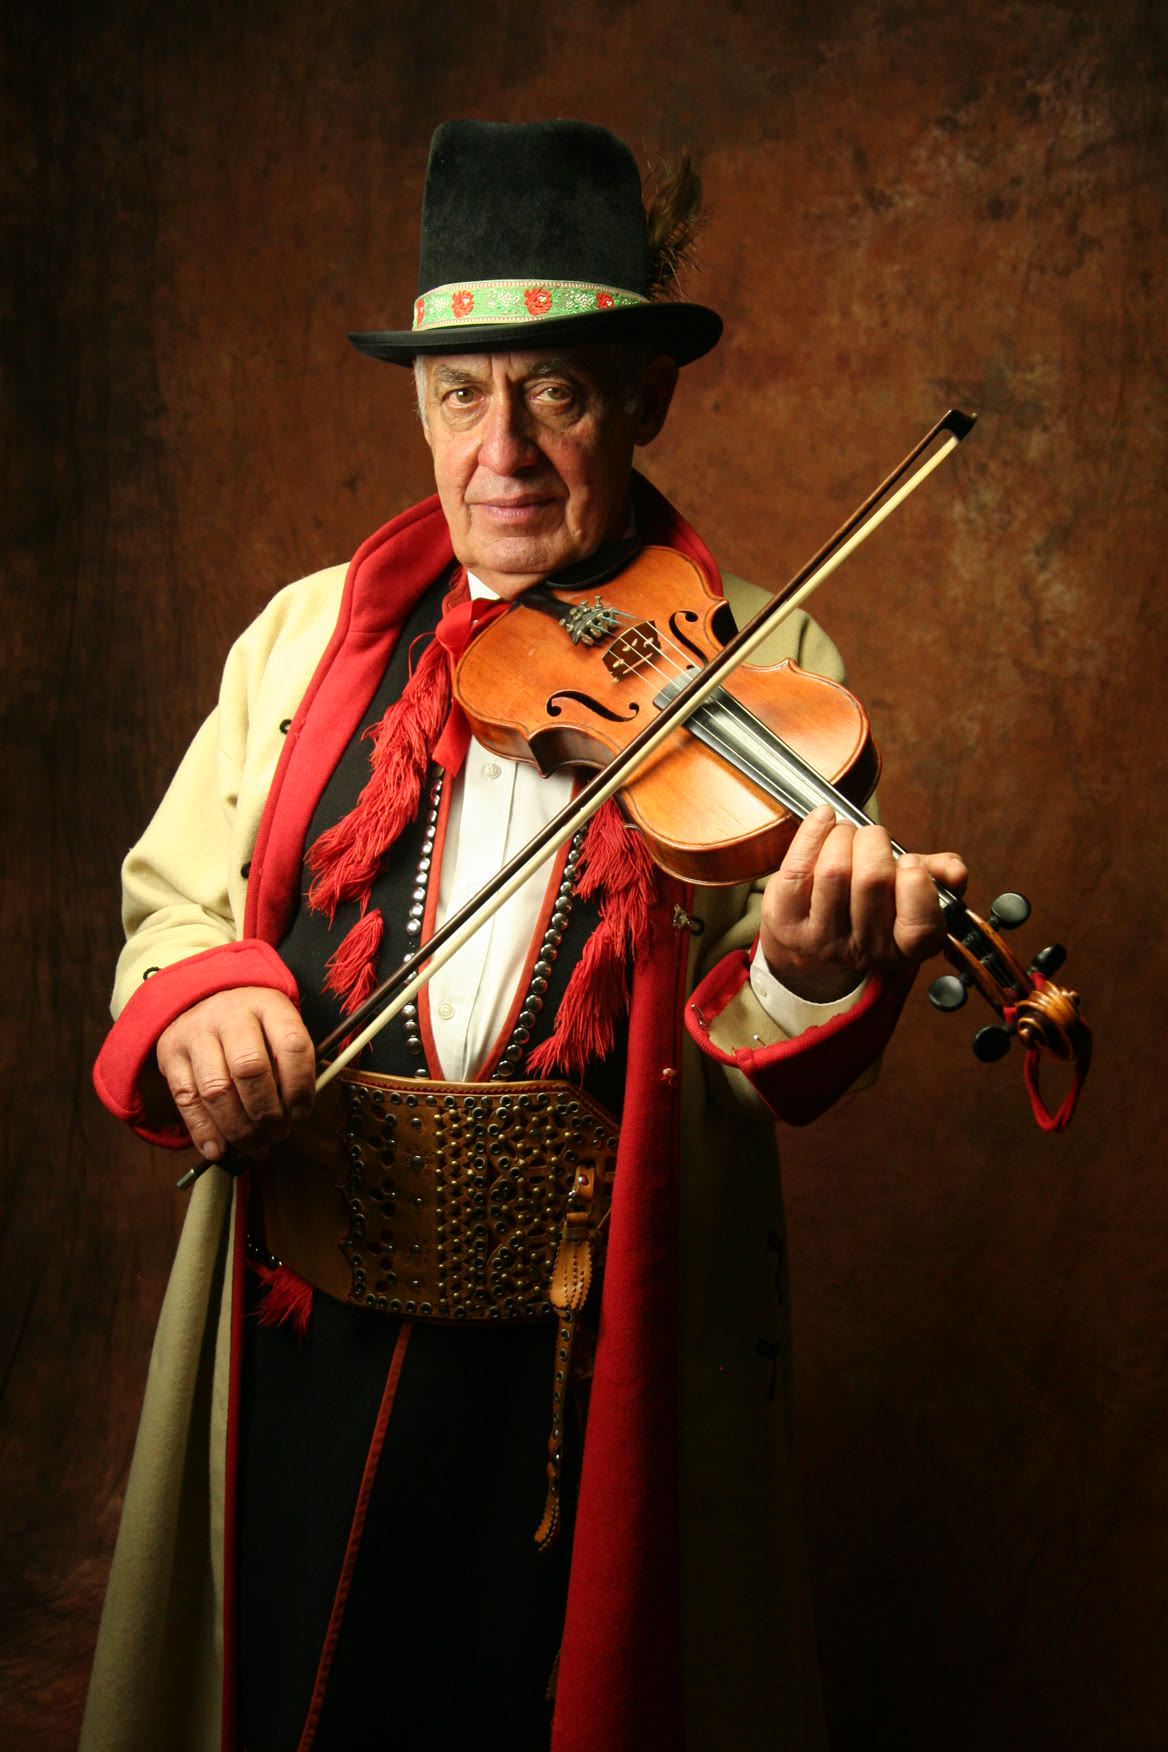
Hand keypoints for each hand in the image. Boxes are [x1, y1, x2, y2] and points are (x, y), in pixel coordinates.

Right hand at [155, 986, 315, 1161]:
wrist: (202, 999)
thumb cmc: (252, 1026)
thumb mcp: (278, 1027)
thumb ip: (289, 1064)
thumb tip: (295, 1113)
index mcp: (268, 1004)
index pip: (292, 1045)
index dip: (300, 1086)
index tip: (301, 1113)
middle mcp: (230, 1014)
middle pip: (250, 1069)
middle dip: (267, 1113)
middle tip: (278, 1134)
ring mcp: (196, 1032)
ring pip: (216, 1090)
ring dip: (238, 1129)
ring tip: (255, 1146)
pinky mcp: (171, 1054)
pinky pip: (187, 1100)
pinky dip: (204, 1132)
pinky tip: (219, 1150)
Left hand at [759, 805, 967, 1003]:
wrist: (811, 937)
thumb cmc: (867, 905)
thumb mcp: (909, 894)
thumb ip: (937, 878)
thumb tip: (956, 872)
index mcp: (903, 949)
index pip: (920, 927)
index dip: (916, 882)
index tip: (908, 861)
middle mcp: (863, 952)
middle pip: (872, 880)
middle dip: (874, 842)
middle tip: (871, 837)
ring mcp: (821, 941)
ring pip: (834, 871)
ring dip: (843, 835)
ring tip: (845, 833)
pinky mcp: (785, 924)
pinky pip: (797, 868)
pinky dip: (813, 832)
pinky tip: (823, 821)